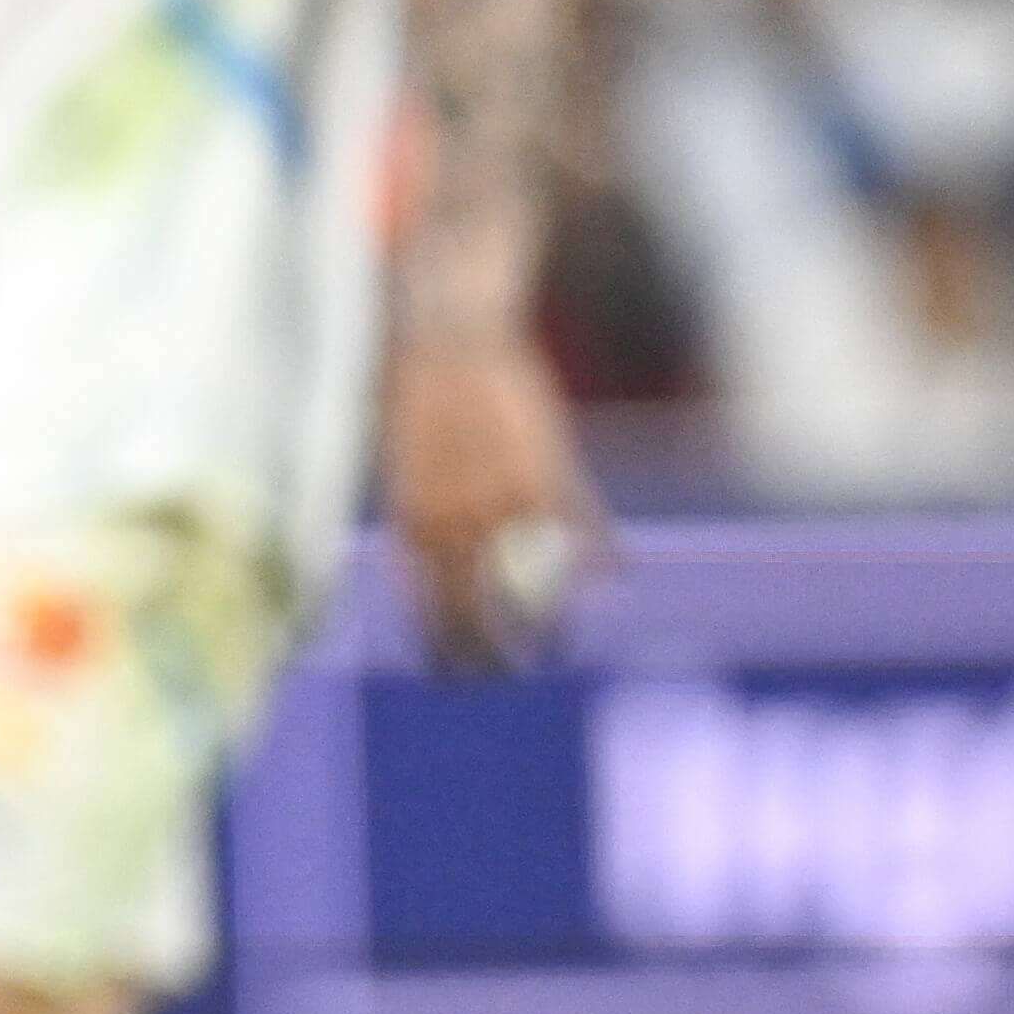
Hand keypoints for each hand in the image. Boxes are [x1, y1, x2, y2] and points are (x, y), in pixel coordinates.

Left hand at [379, 321, 599, 671]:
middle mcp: (458, 522)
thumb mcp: (401, 466)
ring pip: (535, 584)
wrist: (448, 336)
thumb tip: (423, 569)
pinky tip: (611, 576)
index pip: (429, 607)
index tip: (451, 675)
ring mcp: (506, 501)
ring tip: (552, 647)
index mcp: (413, 520)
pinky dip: (601, 555)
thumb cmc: (416, 396)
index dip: (442, 647)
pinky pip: (583, 530)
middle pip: (477, 612)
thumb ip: (419, 518)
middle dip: (490, 653)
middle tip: (503, 677)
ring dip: (547, 622)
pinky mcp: (550, 473)